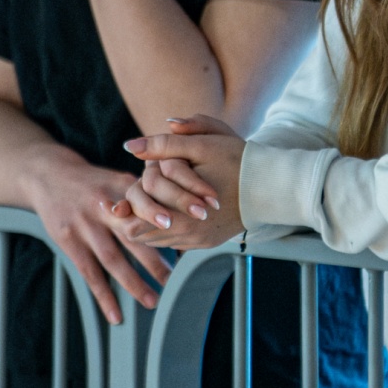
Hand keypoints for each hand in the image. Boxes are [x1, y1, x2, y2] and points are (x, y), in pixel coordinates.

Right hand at [25, 152, 172, 325]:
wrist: (47, 175)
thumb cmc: (93, 182)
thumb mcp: (117, 178)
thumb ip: (143, 197)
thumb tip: (178, 220)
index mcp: (120, 187)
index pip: (147, 207)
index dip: (165, 222)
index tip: (186, 237)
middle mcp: (103, 206)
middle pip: (132, 235)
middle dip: (155, 260)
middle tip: (175, 280)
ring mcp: (84, 225)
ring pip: (112, 259)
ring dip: (133, 283)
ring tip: (152, 300)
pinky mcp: (68, 241)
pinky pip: (89, 273)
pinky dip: (103, 296)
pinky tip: (115, 315)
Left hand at [109, 116, 244, 249]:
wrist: (272, 185)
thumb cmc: (238, 160)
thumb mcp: (202, 144)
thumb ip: (164, 144)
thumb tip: (130, 145)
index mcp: (184, 211)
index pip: (138, 221)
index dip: (125, 212)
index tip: (114, 207)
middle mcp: (191, 233)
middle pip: (145, 234)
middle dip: (136, 220)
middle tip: (124, 211)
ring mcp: (199, 240)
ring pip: (160, 240)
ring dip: (151, 225)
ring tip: (143, 211)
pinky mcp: (207, 243)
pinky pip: (177, 242)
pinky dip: (168, 231)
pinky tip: (166, 215)